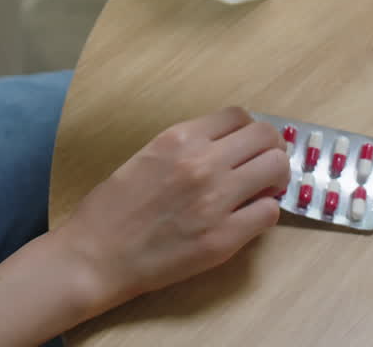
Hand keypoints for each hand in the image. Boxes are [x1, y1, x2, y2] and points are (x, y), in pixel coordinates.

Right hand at [55, 106, 289, 310]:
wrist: (96, 256)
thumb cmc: (112, 208)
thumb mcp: (147, 156)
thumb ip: (188, 148)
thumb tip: (228, 148)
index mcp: (179, 138)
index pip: (238, 116)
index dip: (249, 130)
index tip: (247, 145)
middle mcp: (202, 162)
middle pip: (266, 137)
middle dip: (271, 149)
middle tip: (263, 166)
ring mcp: (216, 200)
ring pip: (276, 169)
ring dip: (275, 179)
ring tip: (261, 191)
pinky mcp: (224, 238)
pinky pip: (269, 212)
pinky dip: (264, 212)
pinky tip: (247, 218)